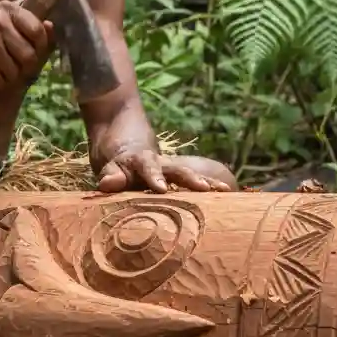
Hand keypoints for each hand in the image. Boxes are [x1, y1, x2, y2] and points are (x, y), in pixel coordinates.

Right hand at [0, 1, 53, 89]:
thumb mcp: (5, 20)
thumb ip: (28, 24)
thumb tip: (52, 27)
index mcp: (10, 9)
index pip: (38, 31)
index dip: (41, 47)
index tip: (34, 52)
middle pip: (29, 55)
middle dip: (26, 67)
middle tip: (18, 67)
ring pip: (15, 70)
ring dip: (10, 76)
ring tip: (0, 69)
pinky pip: (0, 79)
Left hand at [97, 150, 231, 193]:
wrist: (127, 138)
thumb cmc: (116, 160)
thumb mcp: (107, 166)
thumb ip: (110, 175)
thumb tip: (108, 183)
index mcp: (142, 161)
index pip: (148, 167)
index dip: (155, 177)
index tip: (161, 189)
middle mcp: (161, 164)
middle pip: (178, 169)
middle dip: (191, 179)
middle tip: (205, 188)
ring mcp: (172, 170)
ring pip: (191, 174)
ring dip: (207, 183)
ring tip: (226, 191)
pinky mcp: (179, 177)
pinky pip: (196, 183)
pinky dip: (211, 189)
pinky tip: (229, 197)